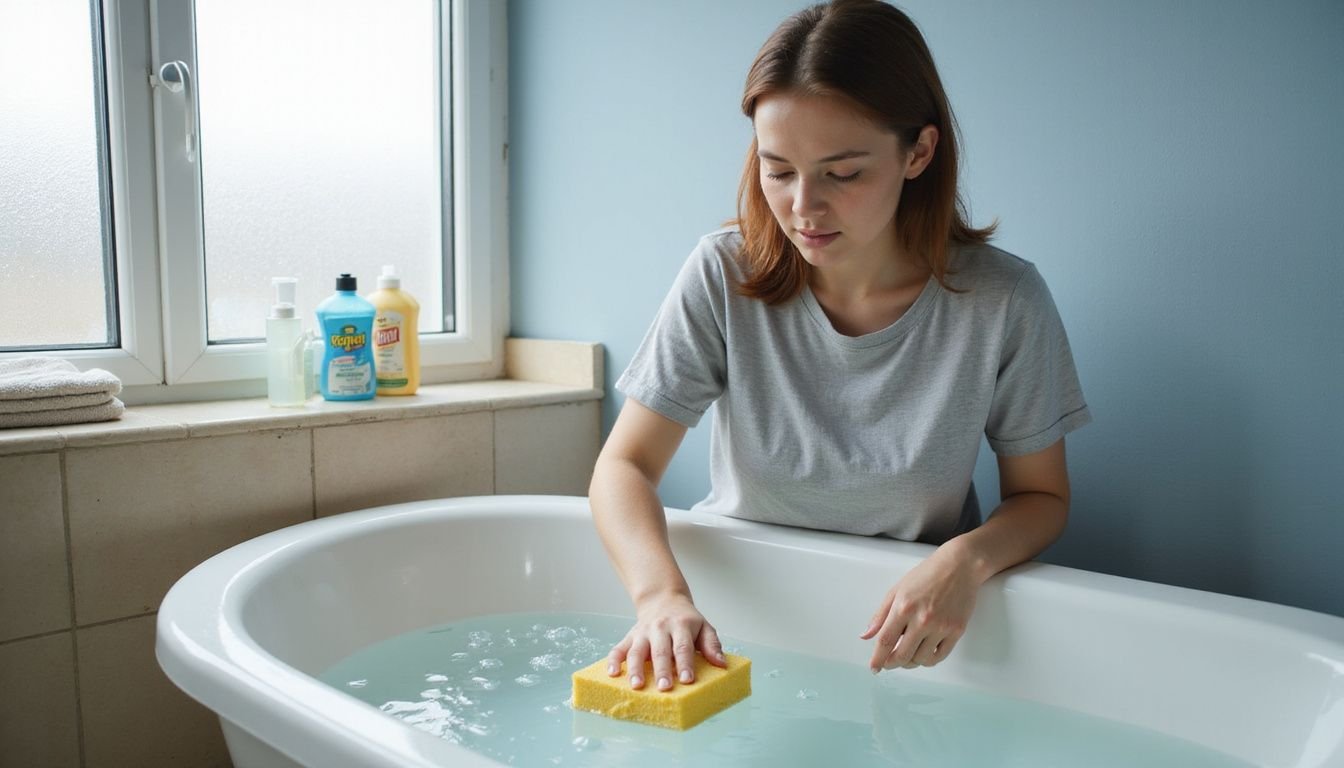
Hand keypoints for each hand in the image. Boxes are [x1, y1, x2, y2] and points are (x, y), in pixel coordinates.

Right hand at [606, 592, 725, 690]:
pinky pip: (619, 648)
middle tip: (664, 688)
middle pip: (660, 651)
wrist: (663, 599)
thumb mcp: (704, 627)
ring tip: (637, 686)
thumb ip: (712, 645)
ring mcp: (643, 632)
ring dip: (636, 669)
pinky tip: (612, 674)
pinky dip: (613, 661)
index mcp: (681, 625)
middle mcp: (660, 628)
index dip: (685, 664)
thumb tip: (722, 664)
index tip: (687, 680)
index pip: (683, 647)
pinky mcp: (630, 636)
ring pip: (637, 650)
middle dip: (662, 670)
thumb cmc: (686, 620)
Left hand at [860, 547, 979, 670]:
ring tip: (908, 655)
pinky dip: (929, 660)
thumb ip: (880, 615)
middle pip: (902, 655)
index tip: (874, 667)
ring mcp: (941, 626)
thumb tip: (866, 636)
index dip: (877, 658)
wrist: (960, 566)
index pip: (885, 641)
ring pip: (921, 659)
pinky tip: (924, 654)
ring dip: (911, 662)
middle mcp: (922, 619)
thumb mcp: (897, 590)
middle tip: (889, 663)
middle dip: (892, 664)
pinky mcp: (956, 631)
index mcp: (903, 607)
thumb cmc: (927, 574)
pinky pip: (939, 656)